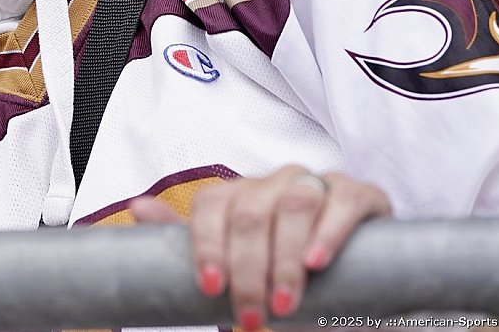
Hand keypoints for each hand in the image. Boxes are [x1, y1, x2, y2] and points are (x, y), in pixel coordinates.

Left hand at [132, 166, 390, 328]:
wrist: (351, 286)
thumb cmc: (282, 275)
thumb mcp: (236, 265)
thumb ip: (194, 240)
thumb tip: (138, 207)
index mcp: (238, 194)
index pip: (211, 205)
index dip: (207, 245)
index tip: (212, 288)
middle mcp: (274, 181)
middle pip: (250, 212)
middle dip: (248, 268)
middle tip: (252, 316)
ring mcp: (317, 182)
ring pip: (294, 204)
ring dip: (286, 259)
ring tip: (284, 303)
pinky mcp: (360, 194)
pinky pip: (343, 202)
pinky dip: (329, 231)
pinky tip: (317, 263)